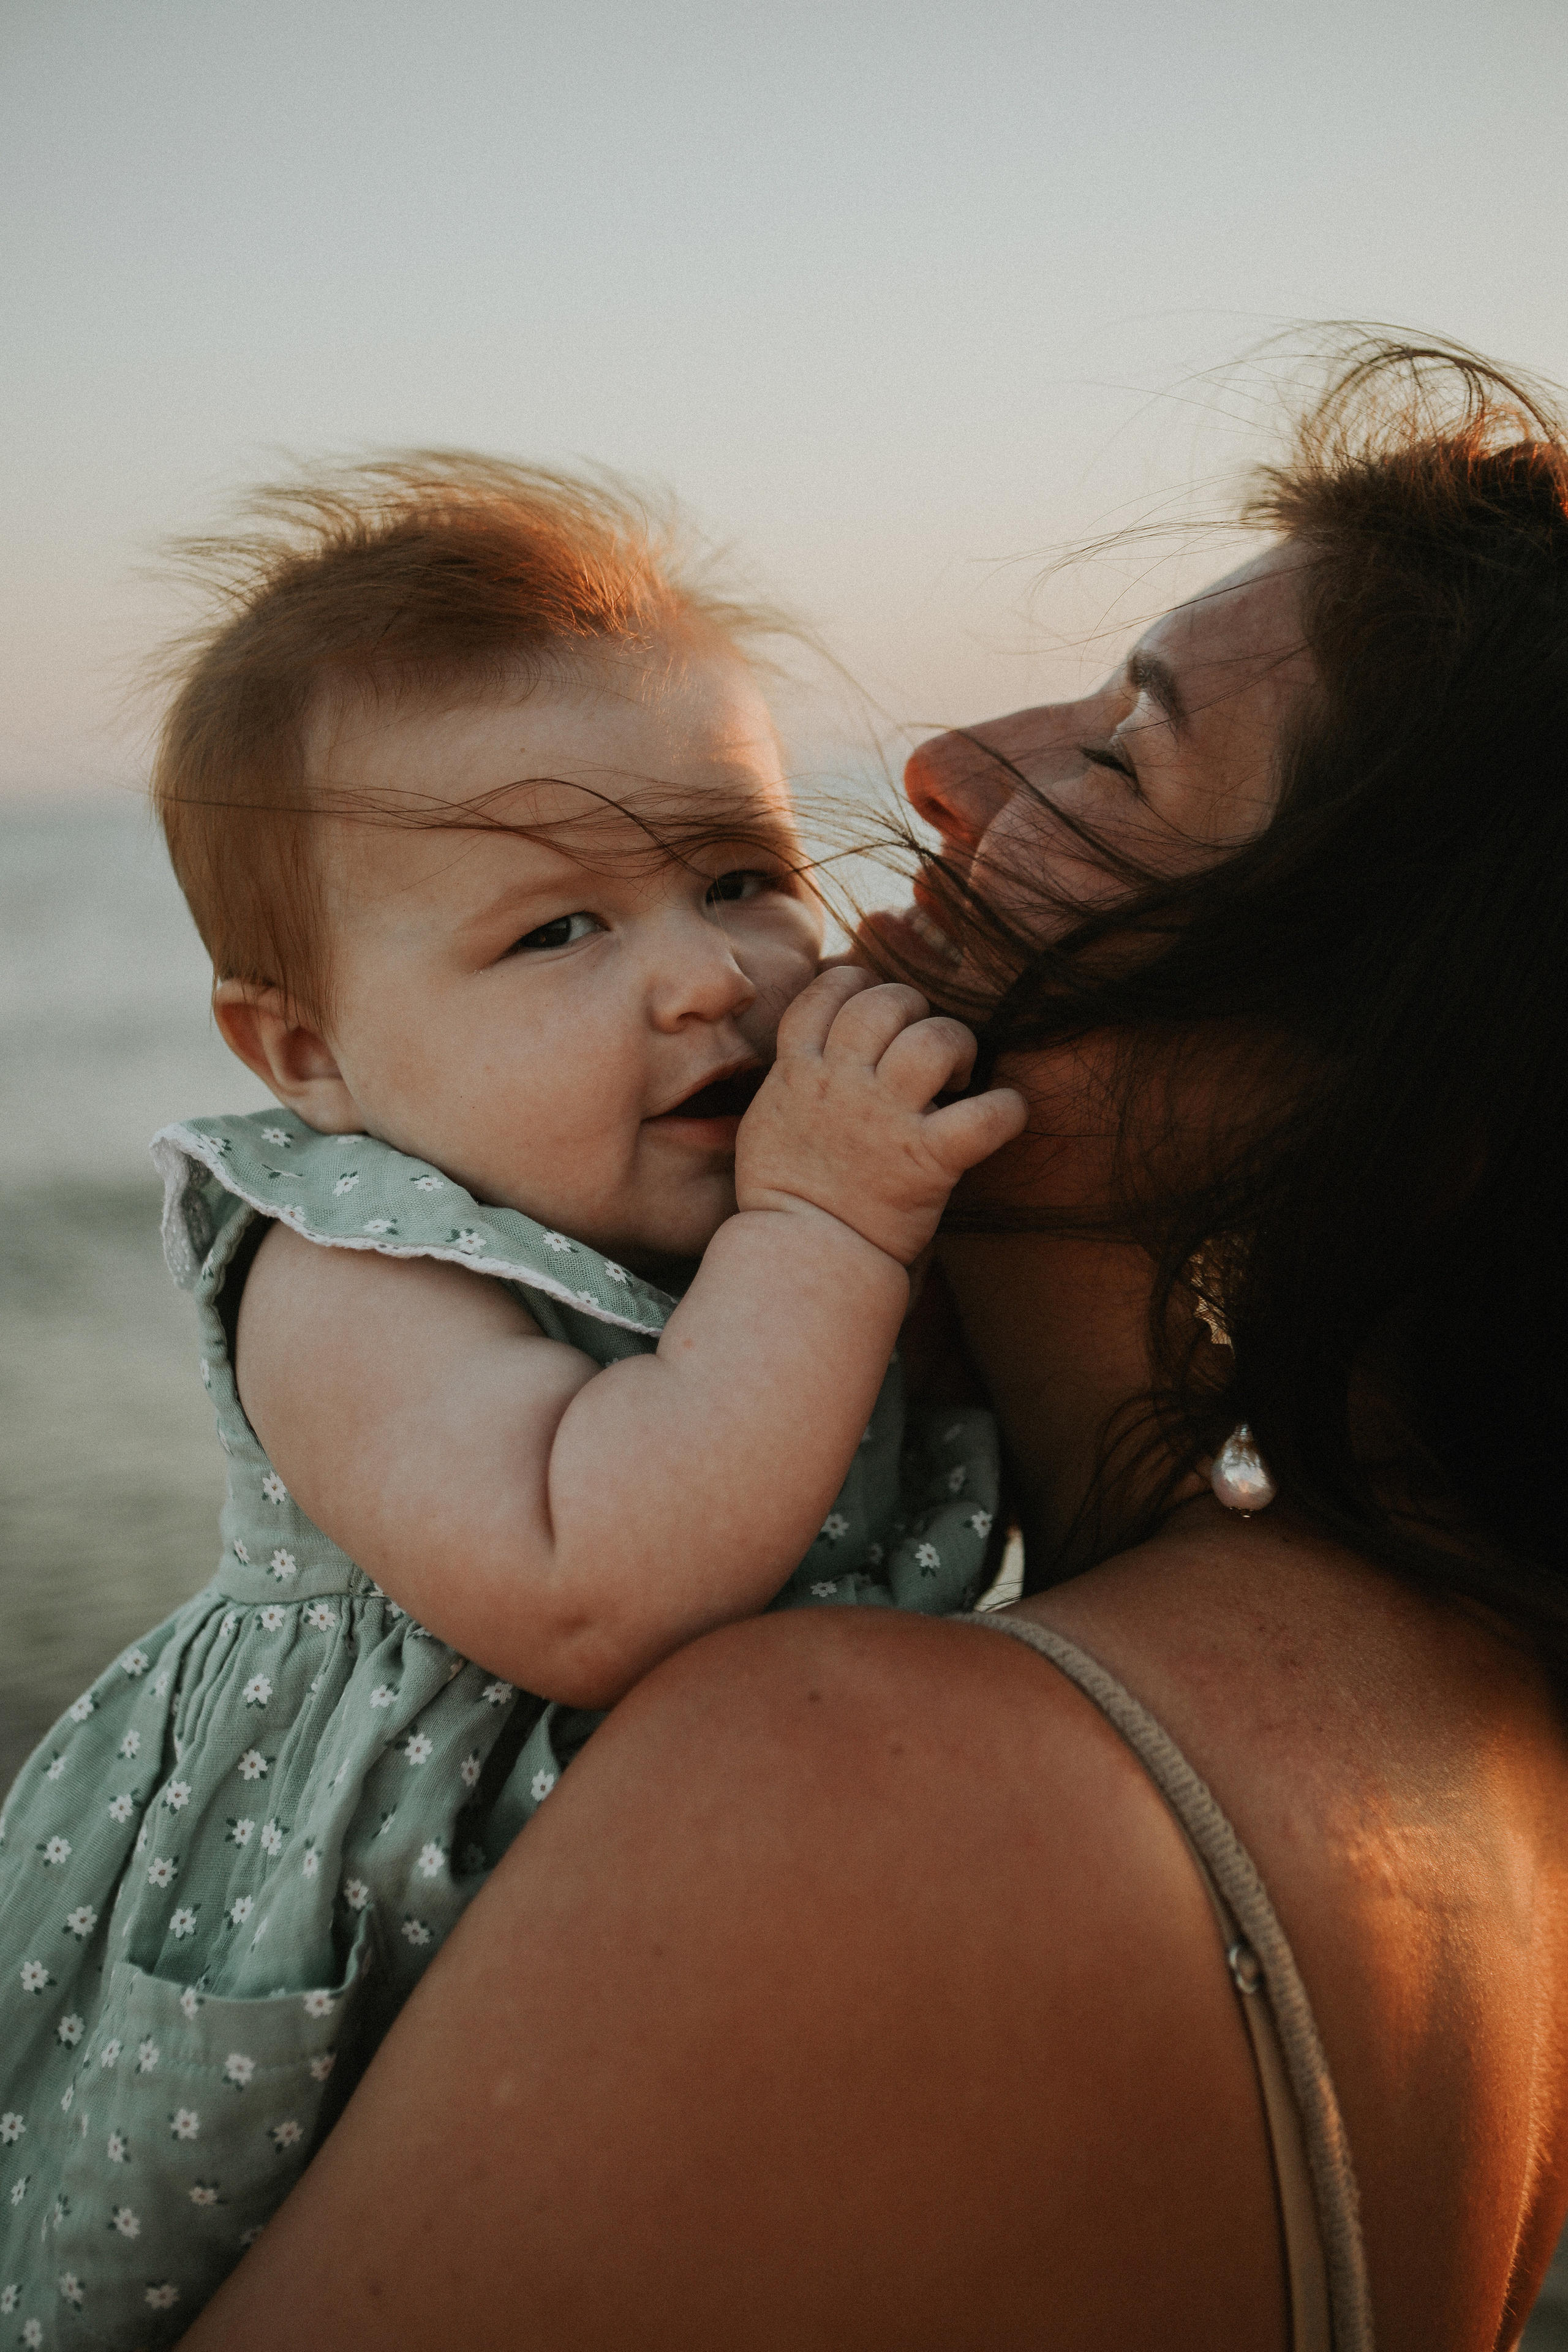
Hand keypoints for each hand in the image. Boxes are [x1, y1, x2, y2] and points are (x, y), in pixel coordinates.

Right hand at [735, 967, 1028, 1264]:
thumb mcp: (766, 1119)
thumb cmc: (785, 1191)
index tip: (874, 1007)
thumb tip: (809, 1047)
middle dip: (914, 1009)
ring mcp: (886, 1119)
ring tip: (956, 1075)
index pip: (830, 989)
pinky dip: (1006, 1109)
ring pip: (934, 1040)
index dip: (860, 983)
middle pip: (887, 1002)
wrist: (801, 1256)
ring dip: (956, 1044)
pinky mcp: (928, 1161)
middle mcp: (843, 1085)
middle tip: (923, 1044)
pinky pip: (986, 1115)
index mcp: (800, 1071)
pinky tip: (1004, 1112)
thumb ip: (790, 1075)